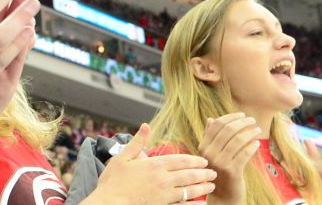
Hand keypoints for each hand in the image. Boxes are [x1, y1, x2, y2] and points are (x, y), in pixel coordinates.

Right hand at [85, 124, 217, 204]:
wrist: (108, 203)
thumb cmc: (112, 181)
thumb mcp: (122, 157)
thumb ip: (137, 142)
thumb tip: (146, 125)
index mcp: (155, 164)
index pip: (182, 160)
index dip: (195, 160)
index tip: (204, 160)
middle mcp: (163, 179)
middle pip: (190, 174)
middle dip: (204, 173)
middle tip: (213, 173)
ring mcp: (164, 194)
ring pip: (190, 190)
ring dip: (203, 187)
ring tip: (211, 186)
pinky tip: (202, 204)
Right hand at [196, 113, 259, 203]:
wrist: (223, 196)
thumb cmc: (220, 172)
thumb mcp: (213, 154)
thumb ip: (210, 137)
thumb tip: (211, 119)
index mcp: (203, 147)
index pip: (217, 125)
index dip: (231, 117)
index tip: (242, 115)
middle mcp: (209, 153)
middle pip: (228, 130)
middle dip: (242, 122)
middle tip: (252, 120)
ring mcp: (220, 162)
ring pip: (238, 140)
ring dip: (250, 132)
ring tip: (258, 130)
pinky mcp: (231, 171)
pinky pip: (244, 153)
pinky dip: (252, 146)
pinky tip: (257, 143)